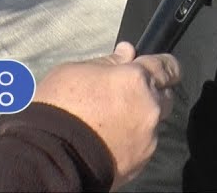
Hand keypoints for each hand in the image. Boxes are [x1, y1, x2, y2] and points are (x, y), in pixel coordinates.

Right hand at [33, 42, 180, 190]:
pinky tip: (108, 139)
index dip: (165, 66)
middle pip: (164, 96)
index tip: (160, 68)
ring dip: (141, 119)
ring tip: (111, 122)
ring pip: (154, 123)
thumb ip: (109, 62)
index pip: (168, 67)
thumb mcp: (76, 71)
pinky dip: (132, 140)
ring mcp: (147, 138)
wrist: (48, 157)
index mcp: (136, 80)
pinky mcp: (140, 163)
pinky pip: (143, 145)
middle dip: (151, 94)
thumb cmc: (57, 108)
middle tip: (126, 96)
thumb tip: (127, 52)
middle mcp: (149, 109)